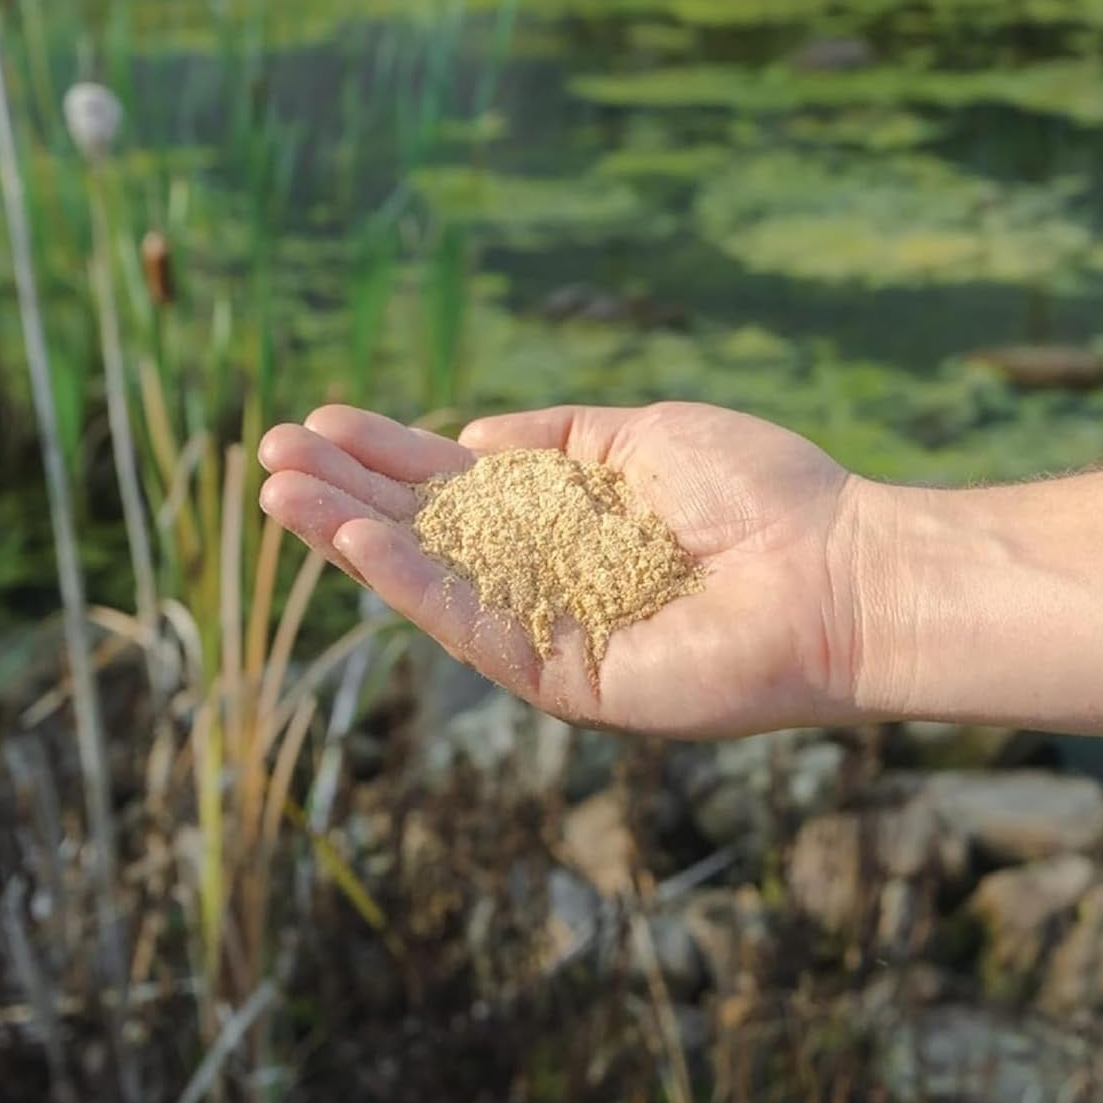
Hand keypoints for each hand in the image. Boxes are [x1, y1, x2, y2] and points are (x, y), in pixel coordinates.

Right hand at [257, 402, 866, 737]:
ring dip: (350, 538)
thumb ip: (555, 438)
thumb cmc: (757, 493)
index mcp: (565, 521)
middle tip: (267, 454)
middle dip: (347, 493)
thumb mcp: (640, 436)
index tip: (323, 422)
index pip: (457, 487)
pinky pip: (474, 628)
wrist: (835, 569)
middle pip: (427, 534)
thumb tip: (470, 435)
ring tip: (275, 492)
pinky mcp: (563, 680)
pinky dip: (412, 585)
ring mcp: (550, 632)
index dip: (389, 454)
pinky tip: (354, 539)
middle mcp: (547, 579)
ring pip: (431, 583)